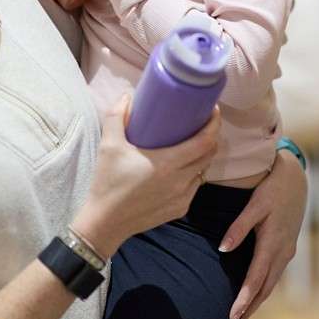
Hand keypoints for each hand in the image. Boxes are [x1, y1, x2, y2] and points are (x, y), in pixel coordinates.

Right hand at [71, 97, 220, 257]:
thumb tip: (127, 96)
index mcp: (168, 164)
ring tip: (194, 144)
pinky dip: (194, 174)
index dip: (214, 124)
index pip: (205, 141)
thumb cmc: (108, 182)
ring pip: (204, 171)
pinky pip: (195, 187)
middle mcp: (181, 181)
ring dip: (203, 156)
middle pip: (209, 154)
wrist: (105, 223)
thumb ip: (117, 117)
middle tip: (203, 123)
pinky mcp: (180, 210)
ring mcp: (183, 197)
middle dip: (211, 137)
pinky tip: (184, 168)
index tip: (213, 110)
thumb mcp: (109, 146)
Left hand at [219, 147, 308, 318]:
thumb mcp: (255, 203)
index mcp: (273, 242)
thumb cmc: (273, 186)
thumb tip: (222, 249)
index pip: (256, 280)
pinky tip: (256, 294)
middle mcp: (283, 251)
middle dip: (250, 309)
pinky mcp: (287, 245)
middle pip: (265, 288)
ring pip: (272, 283)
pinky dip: (264, 288)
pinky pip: (275, 273)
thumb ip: (238, 227)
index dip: (243, 301)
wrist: (296, 176)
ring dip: (258, 301)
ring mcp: (287, 249)